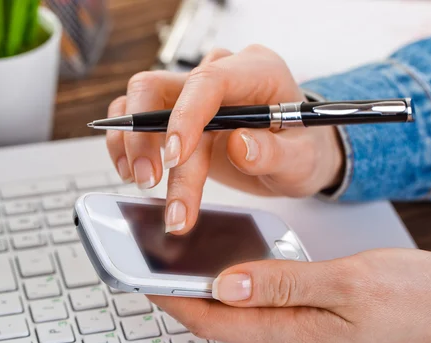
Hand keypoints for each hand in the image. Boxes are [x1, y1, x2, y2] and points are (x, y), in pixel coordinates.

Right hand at [106, 45, 342, 232]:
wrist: (296, 156)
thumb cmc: (303, 151)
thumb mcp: (302, 160)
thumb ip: (275, 153)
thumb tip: (240, 145)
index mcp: (257, 71)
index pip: (210, 80)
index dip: (186, 116)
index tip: (176, 158)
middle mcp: (221, 73)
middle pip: (164, 89)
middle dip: (149, 139)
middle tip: (150, 182)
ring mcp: (195, 91)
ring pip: (141, 102)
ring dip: (133, 144)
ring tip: (142, 183)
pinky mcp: (179, 112)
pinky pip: (138, 116)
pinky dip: (127, 144)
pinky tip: (133, 171)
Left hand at [149, 248, 430, 342]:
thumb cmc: (414, 298)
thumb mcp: (347, 283)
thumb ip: (284, 283)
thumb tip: (226, 283)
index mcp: (293, 330)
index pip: (213, 318)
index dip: (172, 298)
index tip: (140, 275)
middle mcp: (291, 333)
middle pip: (218, 318)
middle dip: (179, 295)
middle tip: (149, 266)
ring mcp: (302, 326)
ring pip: (237, 310)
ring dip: (204, 289)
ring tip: (178, 263)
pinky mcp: (314, 313)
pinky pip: (261, 301)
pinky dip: (236, 284)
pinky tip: (230, 268)